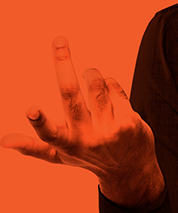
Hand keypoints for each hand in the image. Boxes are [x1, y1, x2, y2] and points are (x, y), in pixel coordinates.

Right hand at [1, 36, 165, 206]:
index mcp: (66, 145)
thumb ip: (33, 146)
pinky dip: (109, 85)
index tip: (31, 110)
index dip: (38, 122)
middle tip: (58, 41)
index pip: (49, 134)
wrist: (130, 171)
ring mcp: (109, 130)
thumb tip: (3, 141)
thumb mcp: (59, 156)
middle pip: (70, 94)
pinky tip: (109, 96)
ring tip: (89, 80)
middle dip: (62, 64)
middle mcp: (87, 138)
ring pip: (96, 84)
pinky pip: (113, 87)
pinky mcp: (128, 121)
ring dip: (91, 75)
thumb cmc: (88, 157)